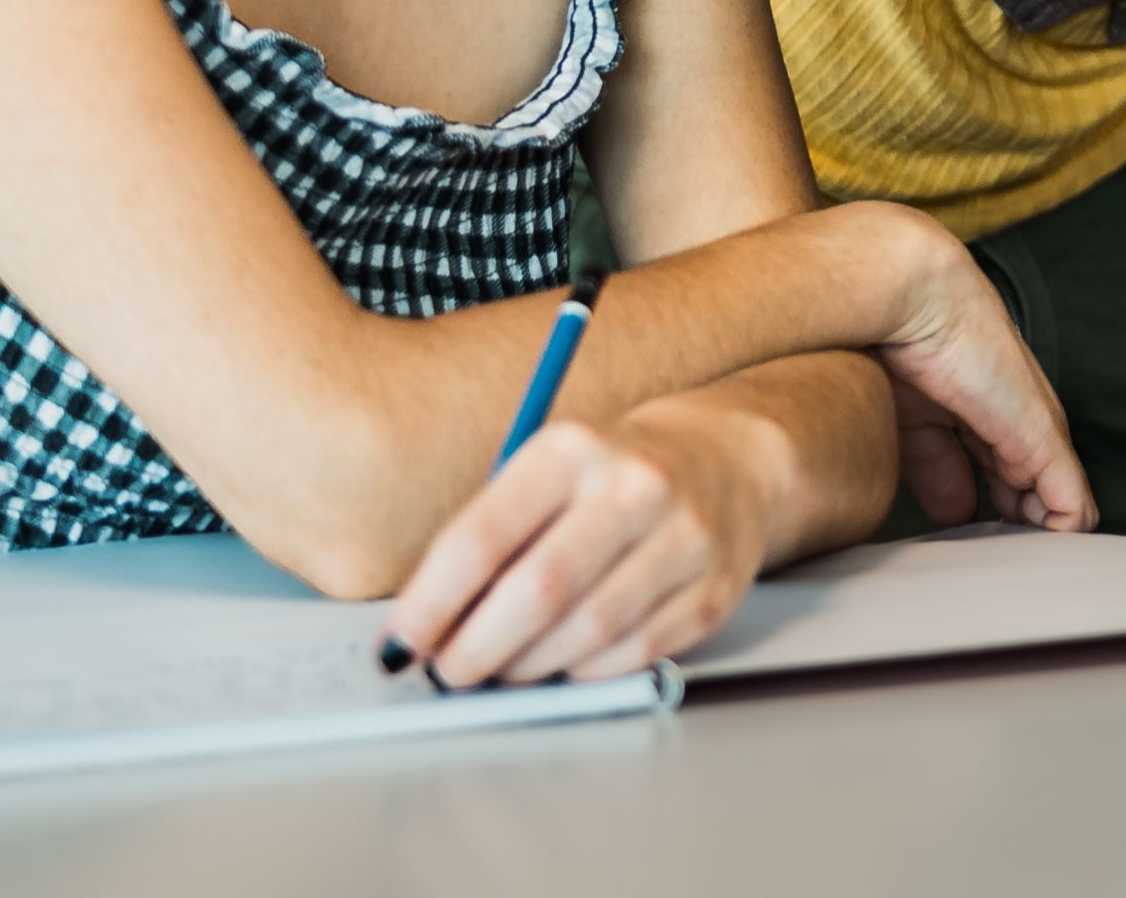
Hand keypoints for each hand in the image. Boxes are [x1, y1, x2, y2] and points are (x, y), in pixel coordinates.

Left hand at [383, 402, 772, 684]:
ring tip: (502, 670)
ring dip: (526, 668)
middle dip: (475, 650)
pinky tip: (566, 661)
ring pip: (585, 633)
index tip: (398, 648)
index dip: (429, 606)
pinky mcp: (716, 588)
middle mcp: (635, 486)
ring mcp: (686, 537)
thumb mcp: (544, 476)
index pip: (482, 538)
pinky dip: (585, 671)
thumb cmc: (607, 479)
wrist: (727, 461)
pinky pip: (633, 654)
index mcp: (572, 450)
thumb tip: (429, 632)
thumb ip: (491, 540)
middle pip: (537, 592)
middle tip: (448, 675)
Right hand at [872, 216, 1096, 531]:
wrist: (915, 303)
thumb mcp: (914, 425)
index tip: (988, 544)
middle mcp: (1015, 419)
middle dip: (1024, 526)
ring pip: (1057, 496)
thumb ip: (937, 469)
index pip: (1005, 474)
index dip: (999, 510)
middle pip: (1033, 488)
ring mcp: (1033, 427)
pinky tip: (1064, 545)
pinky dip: (1066, 525)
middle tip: (1016, 562)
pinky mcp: (1041, 438)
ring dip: (1046, 532)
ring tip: (1041, 564)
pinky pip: (1066, 496)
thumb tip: (956, 514)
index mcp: (982, 413)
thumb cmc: (899, 350)